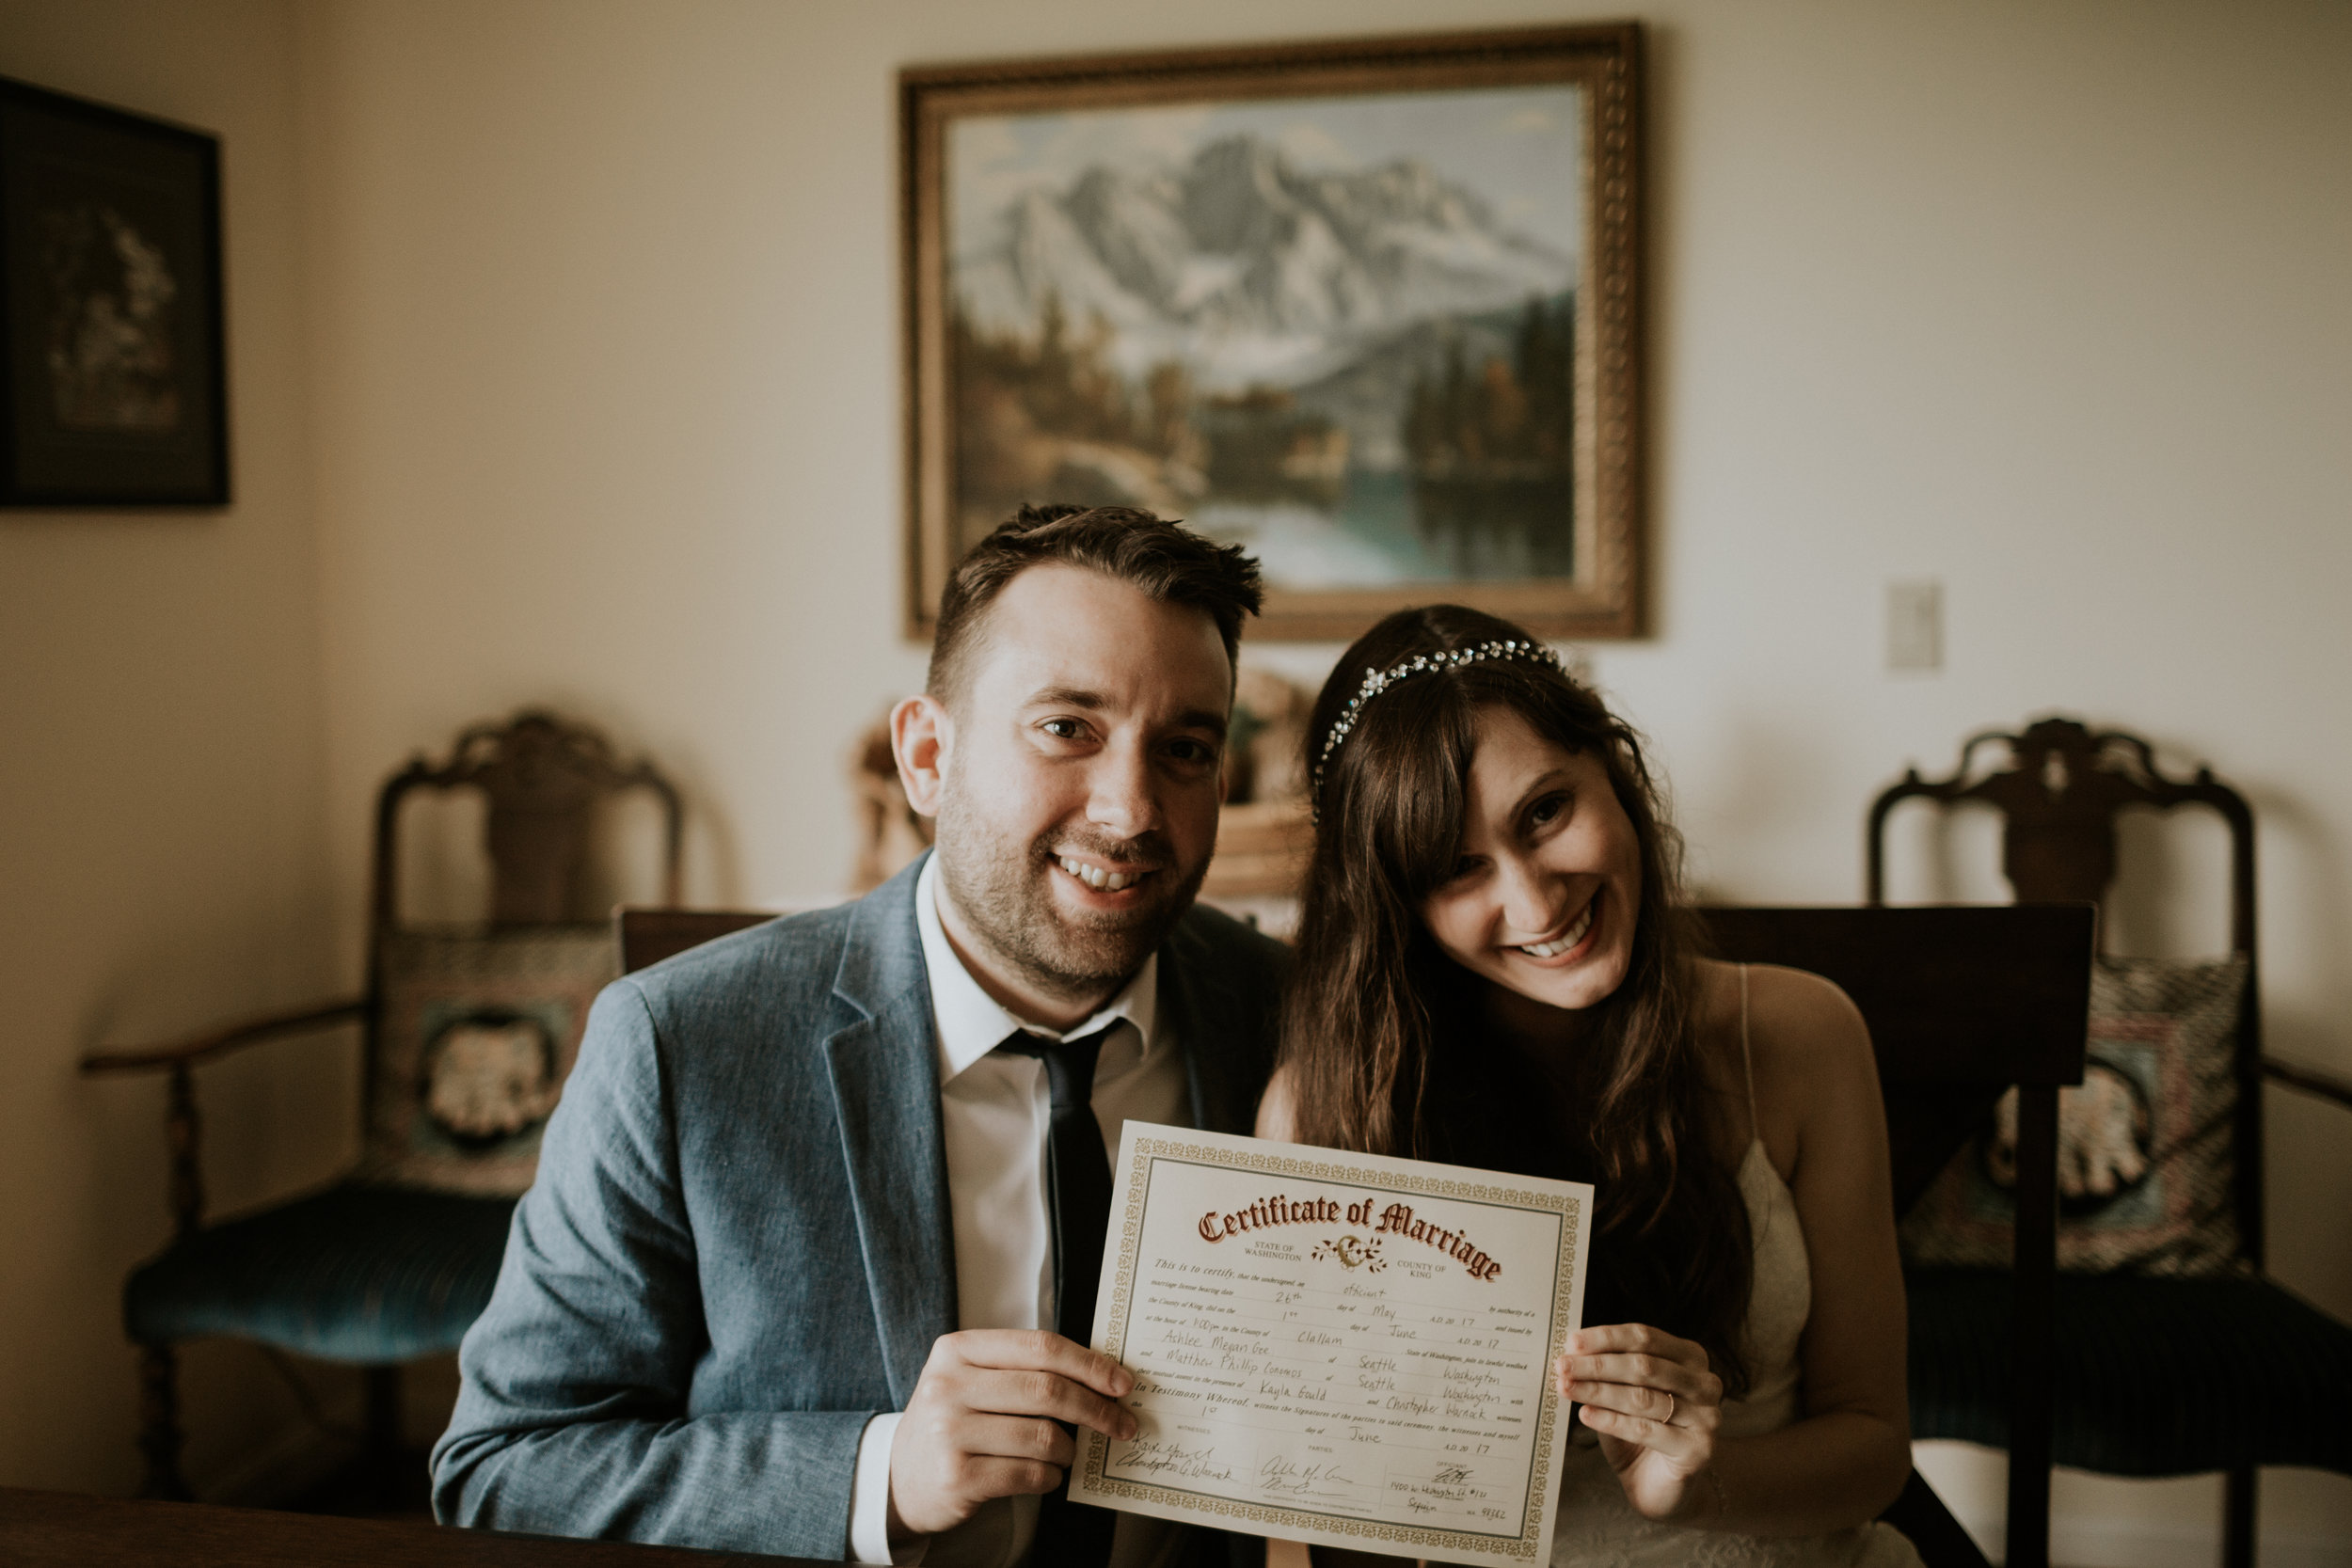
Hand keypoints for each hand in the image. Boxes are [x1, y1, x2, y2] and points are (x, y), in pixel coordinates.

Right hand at [888, 1330, 1137, 1540]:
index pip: (1040, 1347)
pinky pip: (1028, 1473)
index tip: (1122, 1383)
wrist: (900, 1476)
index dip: (1089, 1364)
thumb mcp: (972, 1379)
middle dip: (1096, 1408)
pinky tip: (1047, 1475)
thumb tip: (1102, 1377)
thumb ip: (1023, 1369)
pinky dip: (1050, 1476)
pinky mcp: (956, 1477)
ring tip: (1068, 1453)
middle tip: (1123, 1424)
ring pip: (1042, 1436)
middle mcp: (949, 1386)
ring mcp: (949, 1432)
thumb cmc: (953, 1421)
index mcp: (958, 1350)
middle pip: (1047, 1390)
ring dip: (1069, 1449)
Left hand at [1556, 1323, 1723, 1521]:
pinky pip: (1644, 1430)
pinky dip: (1610, 1421)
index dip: (1606, 1338)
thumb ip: (1608, 1371)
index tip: (1571, 1342)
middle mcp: (1705, 1384)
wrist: (1660, 1486)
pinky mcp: (1697, 1449)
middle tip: (1562, 1366)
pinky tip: (1585, 1415)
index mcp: (1691, 1358)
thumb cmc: (1641, 1432)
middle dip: (1598, 1365)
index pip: (1645, 1338)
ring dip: (1598, 1391)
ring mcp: (1706, 1417)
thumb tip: (1571, 1351)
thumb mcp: (1625, 1393)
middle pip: (1644, 1366)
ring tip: (1566, 1389)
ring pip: (1642, 1397)